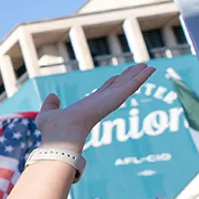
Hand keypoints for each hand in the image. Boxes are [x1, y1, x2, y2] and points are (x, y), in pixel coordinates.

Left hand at [35, 64, 153, 150]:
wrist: (62, 132)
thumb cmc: (53, 129)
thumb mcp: (47, 114)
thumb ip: (50, 105)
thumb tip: (52, 96)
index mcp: (87, 106)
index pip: (102, 93)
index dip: (110, 84)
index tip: (116, 77)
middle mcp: (101, 103)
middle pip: (118, 87)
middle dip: (127, 77)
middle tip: (138, 68)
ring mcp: (110, 101)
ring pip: (128, 85)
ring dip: (138, 75)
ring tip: (148, 66)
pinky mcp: (116, 98)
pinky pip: (132, 85)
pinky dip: (142, 77)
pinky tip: (151, 69)